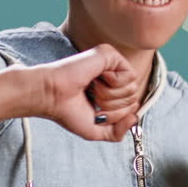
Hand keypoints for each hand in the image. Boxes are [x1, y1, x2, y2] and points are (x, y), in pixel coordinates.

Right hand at [27, 43, 142, 141]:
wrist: (52, 96)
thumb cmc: (67, 111)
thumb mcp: (96, 130)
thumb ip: (118, 132)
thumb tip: (135, 117)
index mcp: (108, 91)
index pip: (131, 106)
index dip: (117, 115)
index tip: (96, 111)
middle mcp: (111, 76)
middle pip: (133, 99)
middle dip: (114, 108)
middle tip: (93, 100)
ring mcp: (110, 64)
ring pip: (132, 88)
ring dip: (110, 97)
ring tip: (92, 90)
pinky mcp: (109, 55)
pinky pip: (129, 75)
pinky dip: (113, 84)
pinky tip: (95, 79)